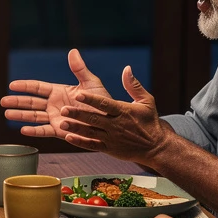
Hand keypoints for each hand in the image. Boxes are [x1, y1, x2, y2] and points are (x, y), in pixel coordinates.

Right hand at [1, 50, 108, 139]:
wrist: (110, 121)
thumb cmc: (102, 102)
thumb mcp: (91, 83)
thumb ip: (80, 69)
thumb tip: (73, 51)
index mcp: (59, 91)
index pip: (37, 87)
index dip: (24, 86)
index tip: (12, 85)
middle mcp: (54, 104)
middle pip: (31, 102)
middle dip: (17, 102)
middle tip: (2, 101)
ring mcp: (55, 118)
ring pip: (34, 116)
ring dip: (20, 116)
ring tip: (7, 114)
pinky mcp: (60, 131)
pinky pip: (45, 131)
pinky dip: (35, 131)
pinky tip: (23, 130)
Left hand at [57, 66, 172, 159]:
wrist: (156, 147)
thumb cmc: (150, 121)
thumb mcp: (147, 101)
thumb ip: (134, 86)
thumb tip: (127, 68)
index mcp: (123, 111)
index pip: (105, 104)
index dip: (91, 99)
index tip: (79, 94)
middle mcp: (116, 125)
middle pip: (94, 118)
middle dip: (78, 114)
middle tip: (63, 109)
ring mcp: (112, 138)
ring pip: (90, 132)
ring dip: (76, 128)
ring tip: (61, 123)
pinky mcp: (109, 149)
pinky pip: (93, 145)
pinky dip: (80, 142)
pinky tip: (68, 138)